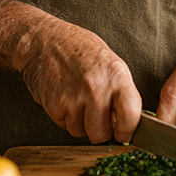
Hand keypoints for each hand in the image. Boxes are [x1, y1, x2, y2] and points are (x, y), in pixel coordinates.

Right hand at [18, 25, 143, 143]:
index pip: (131, 114)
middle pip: (101, 134)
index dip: (128, 129)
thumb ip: (121, 92)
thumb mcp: (111, 63)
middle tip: (97, 118)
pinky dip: (65, 118)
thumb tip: (127, 122)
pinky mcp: (54, 106)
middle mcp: (95, 88)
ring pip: (81, 133)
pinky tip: (66, 99)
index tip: (124, 132)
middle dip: (100, 131)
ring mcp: (73, 98)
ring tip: (78, 101)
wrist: (45, 41)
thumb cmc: (80, 50)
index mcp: (116, 75)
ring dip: (80, 124)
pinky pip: (64, 126)